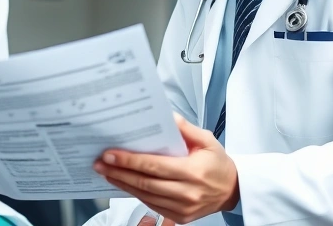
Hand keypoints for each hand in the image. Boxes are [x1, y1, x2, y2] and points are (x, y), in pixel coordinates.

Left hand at [93, 113, 238, 224]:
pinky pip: (151, 205)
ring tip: (106, 172)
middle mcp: (187, 193)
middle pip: (145, 183)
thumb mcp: (207, 140)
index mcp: (193, 172)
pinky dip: (135, 193)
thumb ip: (185, 128)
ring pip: (145, 196)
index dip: (129, 160)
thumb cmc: (218, 163)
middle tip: (100, 162)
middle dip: (119, 172)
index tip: (110, 154)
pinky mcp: (180, 217)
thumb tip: (166, 116)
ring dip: (122, 183)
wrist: (232, 190)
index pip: (154, 166)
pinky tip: (123, 183)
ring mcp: (183, 208)